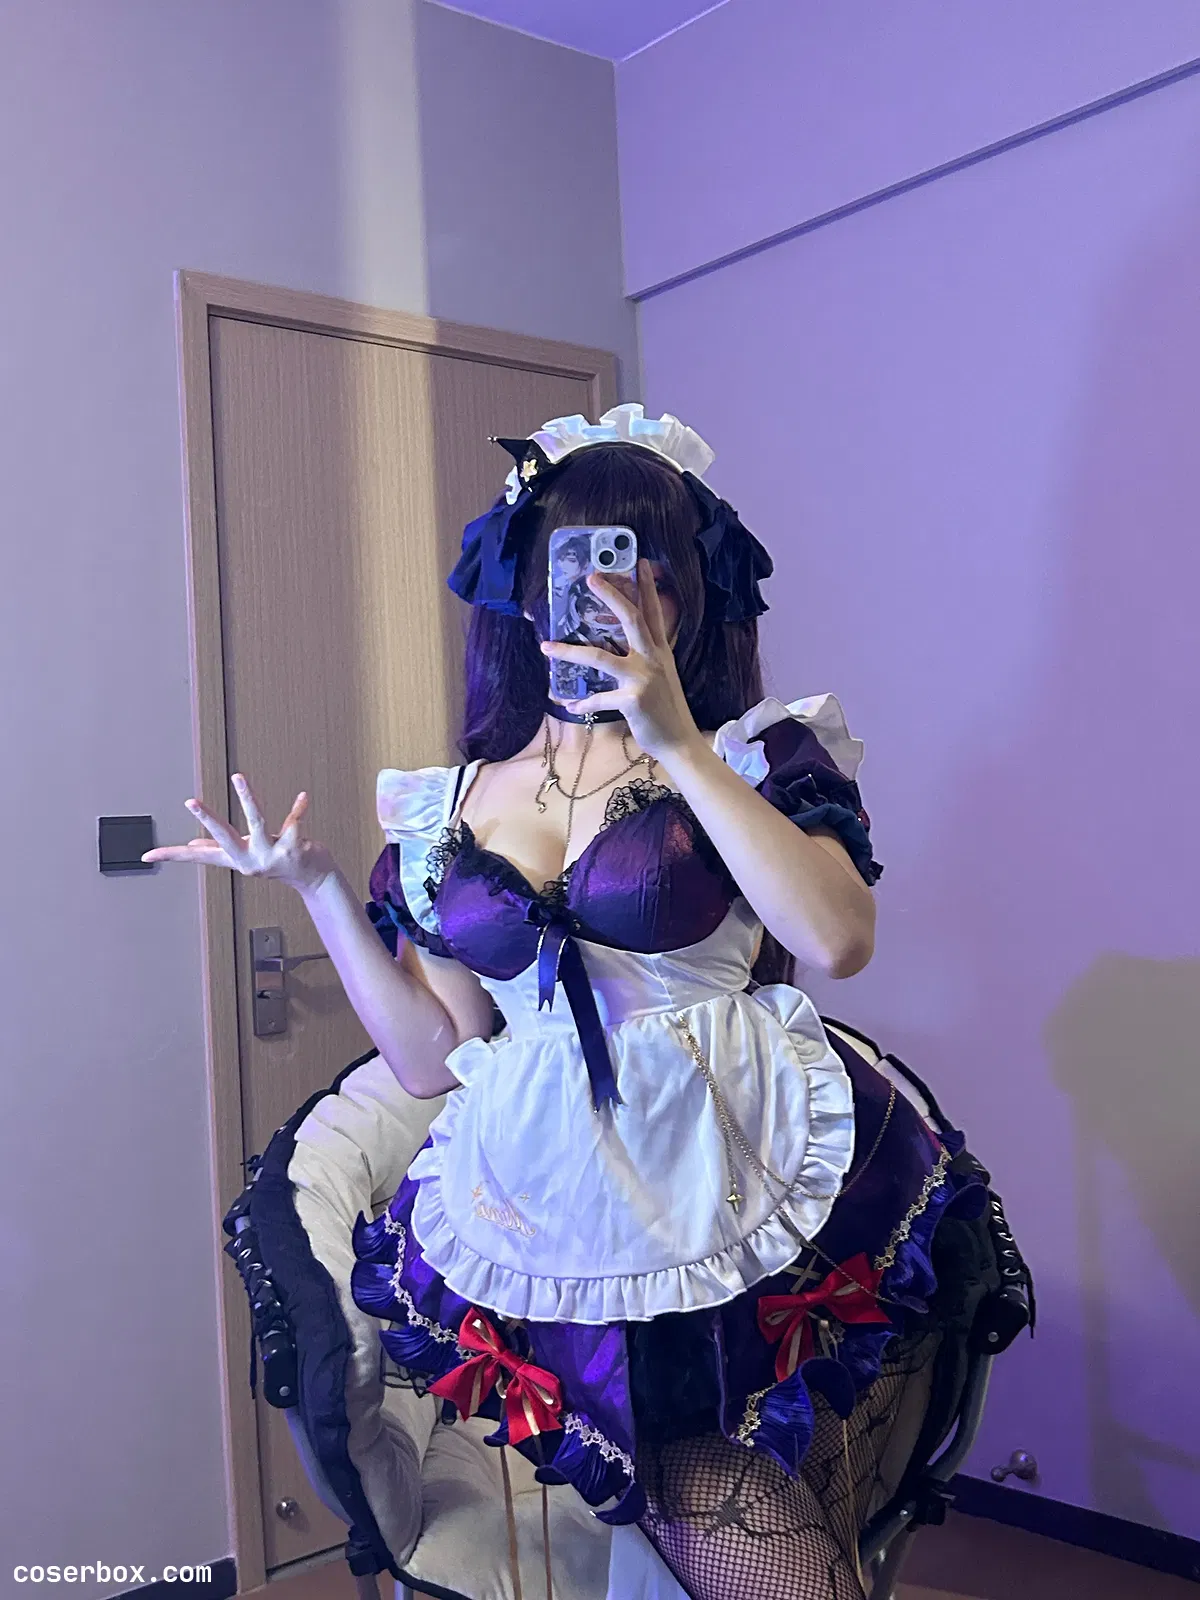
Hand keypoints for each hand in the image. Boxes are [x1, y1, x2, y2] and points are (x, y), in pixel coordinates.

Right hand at [142, 774, 333, 892]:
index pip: (196, 857)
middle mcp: (250, 859)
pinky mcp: (294, 847)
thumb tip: (192, 844)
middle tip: (190, 802)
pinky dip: (298, 808)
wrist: (314, 878)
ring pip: (258, 821)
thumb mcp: (245, 858)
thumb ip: (219, 850)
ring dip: (248, 798)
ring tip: (238, 777)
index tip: (147, 855)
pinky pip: (294, 822)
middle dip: (207, 819)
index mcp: (235, 859)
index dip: (171, 855)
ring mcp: (272, 853)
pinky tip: (303, 797)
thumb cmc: (279, 862)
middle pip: (224, 836)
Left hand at [540, 560, 702, 760]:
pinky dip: (582, 703)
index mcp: (660, 652)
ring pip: (600, 657)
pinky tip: (568, 705)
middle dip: (611, 595)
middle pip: (631, 619)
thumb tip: (622, 650)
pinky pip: (598, 699)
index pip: (654, 613)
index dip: (646, 587)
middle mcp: (653, 659)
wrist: (679, 742)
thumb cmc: (666, 711)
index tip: (638, 563)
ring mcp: (642, 678)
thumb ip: (646, 659)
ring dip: (569, 652)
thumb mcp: (662, 678)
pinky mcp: (632, 700)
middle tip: (591, 577)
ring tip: (547, 646)